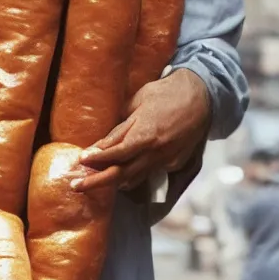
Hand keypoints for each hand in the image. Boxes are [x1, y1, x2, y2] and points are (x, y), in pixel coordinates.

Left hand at [74, 69, 211, 192]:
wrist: (203, 95)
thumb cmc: (167, 93)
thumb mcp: (139, 103)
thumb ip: (121, 128)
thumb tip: (101, 145)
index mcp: (146, 134)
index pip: (115, 154)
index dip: (95, 160)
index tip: (80, 161)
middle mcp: (156, 151)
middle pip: (122, 174)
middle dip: (96, 182)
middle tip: (75, 186)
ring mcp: (167, 159)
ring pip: (136, 178)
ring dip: (114, 181)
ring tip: (94, 181)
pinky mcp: (175, 162)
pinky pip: (150, 173)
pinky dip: (134, 175)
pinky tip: (122, 173)